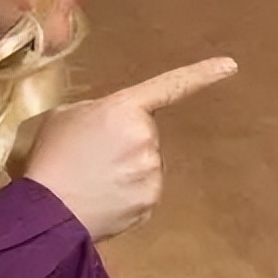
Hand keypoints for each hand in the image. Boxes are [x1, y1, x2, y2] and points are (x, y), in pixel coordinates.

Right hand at [24, 57, 237, 240]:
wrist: (46, 211)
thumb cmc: (49, 157)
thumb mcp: (65, 117)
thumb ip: (98, 112)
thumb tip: (111, 125)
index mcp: (124, 108)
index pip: (169, 86)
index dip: (201, 74)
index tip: (231, 65)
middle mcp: (145, 137)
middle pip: (145, 134)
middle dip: (125, 143)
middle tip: (91, 157)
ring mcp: (151, 171)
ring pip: (146, 164)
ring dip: (127, 169)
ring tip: (92, 180)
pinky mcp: (151, 200)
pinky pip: (144, 190)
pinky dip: (127, 194)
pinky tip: (103, 198)